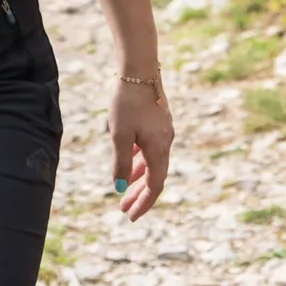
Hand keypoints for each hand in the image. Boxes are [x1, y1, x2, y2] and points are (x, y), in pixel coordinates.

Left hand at [107, 74, 173, 219]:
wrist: (140, 68)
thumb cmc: (128, 102)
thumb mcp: (119, 135)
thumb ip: (120, 163)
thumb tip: (119, 187)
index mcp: (159, 150)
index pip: (154, 186)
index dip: (143, 203)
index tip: (130, 216)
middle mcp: (165, 143)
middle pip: (154, 177)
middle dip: (138, 194)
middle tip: (123, 209)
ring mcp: (163, 131)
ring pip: (152, 162)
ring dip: (137, 178)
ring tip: (123, 190)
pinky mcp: (158, 121)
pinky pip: (150, 149)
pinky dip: (140, 160)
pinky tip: (129, 161)